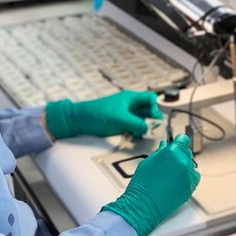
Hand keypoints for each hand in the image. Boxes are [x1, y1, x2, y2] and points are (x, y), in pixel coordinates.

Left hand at [44, 91, 161, 138]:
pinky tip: (136, 137)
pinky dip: (138, 132)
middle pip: (148, 111)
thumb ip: (136, 123)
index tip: (155, 120)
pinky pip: (135, 127)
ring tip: (145, 135)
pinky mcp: (121, 124)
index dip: (155, 108)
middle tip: (154, 130)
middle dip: (152, 120)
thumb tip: (150, 129)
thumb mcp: (119, 118)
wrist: (79, 120)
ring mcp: (126, 115)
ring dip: (145, 128)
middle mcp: (130, 105)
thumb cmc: (97, 114)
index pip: (150, 99)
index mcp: (131, 98)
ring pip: (142, 120)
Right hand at [102, 134, 199, 235]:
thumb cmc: (142, 186)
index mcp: (172, 152)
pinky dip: (188, 177)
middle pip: (187, 152)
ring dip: (184, 166)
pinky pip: (194, 177)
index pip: (183, 140)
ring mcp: (188, 175)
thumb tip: (165, 146)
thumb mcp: (147, 162)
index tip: (176, 144)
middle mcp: (183, 162)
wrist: (144, 206)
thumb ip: (159, 152)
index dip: (179, 142)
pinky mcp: (191, 186)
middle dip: (180, 154)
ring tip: (171, 175)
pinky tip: (176, 181)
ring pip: (191, 165)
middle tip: (170, 162)